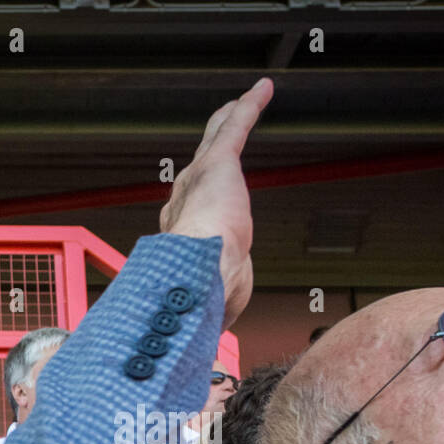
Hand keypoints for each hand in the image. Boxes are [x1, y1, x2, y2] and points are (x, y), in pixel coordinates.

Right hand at [160, 78, 273, 326]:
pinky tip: (264, 90)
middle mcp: (182, 204)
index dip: (194, 208)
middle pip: (196, 170)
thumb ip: (211, 316)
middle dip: (210, 153)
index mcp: (179, 239)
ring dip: (228, 121)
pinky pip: (235, 127)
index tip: (198, 209)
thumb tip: (204, 354)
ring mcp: (198, 179)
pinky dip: (249, 106)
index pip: (188, 215)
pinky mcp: (219, 163)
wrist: (197, 278)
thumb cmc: (198, 300)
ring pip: (215, 140)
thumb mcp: (210, 311)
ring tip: (241, 104)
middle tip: (220, 141)